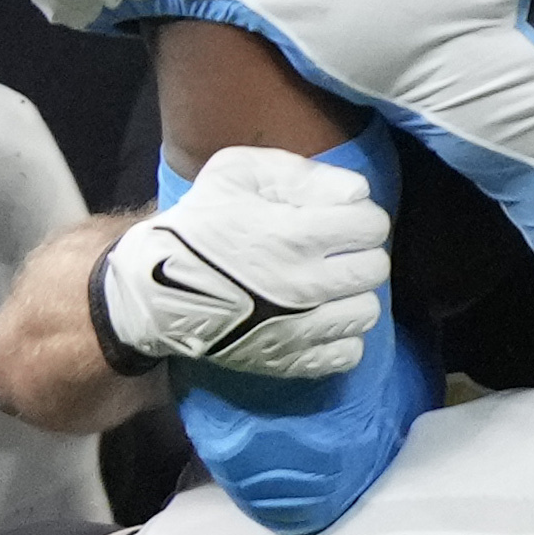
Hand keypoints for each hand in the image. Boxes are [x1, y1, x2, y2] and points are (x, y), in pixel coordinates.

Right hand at [91, 145, 390, 376]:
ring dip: (353, 296)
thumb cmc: (200, 225)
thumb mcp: (236, 174)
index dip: (360, 216)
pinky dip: (341, 337)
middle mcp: (306, 285)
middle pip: (375, 268)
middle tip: (336, 251)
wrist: (157, 291)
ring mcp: (301, 329)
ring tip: (329, 287)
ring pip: (367, 311)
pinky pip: (348, 353)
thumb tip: (356, 192)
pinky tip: (320, 319)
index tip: (341, 218)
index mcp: (295, 235)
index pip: (372, 224)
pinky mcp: (293, 361)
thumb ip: (301, 173)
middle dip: (361, 253)